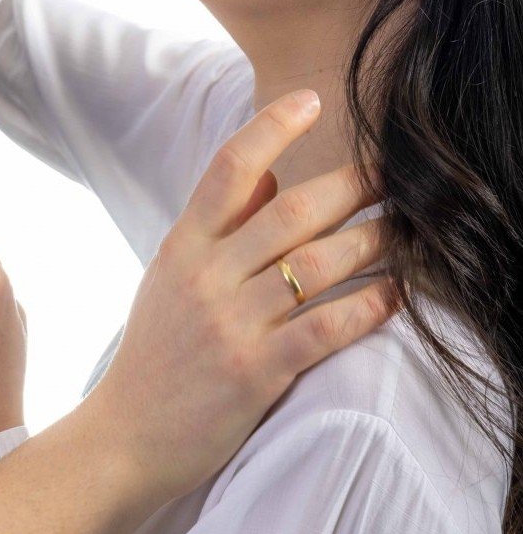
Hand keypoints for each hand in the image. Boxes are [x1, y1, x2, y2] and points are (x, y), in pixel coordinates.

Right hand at [79, 88, 396, 505]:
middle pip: (290, 212)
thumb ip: (220, 224)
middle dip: (349, 185)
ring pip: (316, 265)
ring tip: (406, 228)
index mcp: (184, 244)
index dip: (270, 127)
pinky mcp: (256, 373)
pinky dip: (366, 307)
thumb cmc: (156, 350)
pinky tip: (395, 294)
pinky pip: (324, 329)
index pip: (229, 167)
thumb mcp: (171, 274)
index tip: (310, 99)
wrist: (127, 434)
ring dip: (372, 242)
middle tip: (390, 169)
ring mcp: (232, 324)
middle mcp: (207, 276)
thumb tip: (274, 175)